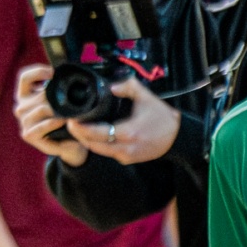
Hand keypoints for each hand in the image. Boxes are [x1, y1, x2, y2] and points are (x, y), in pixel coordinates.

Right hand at [14, 66, 86, 165]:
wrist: (70, 144)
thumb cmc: (66, 119)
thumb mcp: (61, 100)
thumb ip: (59, 88)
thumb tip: (67, 73)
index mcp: (25, 94)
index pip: (24, 77)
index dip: (38, 72)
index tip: (54, 73)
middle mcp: (21, 107)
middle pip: (39, 95)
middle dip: (56, 98)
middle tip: (71, 102)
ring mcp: (23, 121)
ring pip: (41, 109)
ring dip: (58, 111)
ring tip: (70, 114)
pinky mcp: (28, 134)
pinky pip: (42, 125)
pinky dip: (54, 123)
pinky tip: (62, 122)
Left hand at [65, 79, 179, 164]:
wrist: (177, 137)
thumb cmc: (162, 117)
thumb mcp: (146, 97)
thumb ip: (128, 86)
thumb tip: (110, 86)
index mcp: (128, 132)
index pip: (97, 133)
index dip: (81, 128)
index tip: (71, 120)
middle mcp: (125, 148)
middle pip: (93, 144)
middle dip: (78, 135)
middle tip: (69, 124)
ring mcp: (125, 156)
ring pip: (98, 150)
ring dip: (86, 140)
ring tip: (77, 129)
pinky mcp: (127, 160)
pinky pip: (107, 152)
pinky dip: (97, 145)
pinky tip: (91, 136)